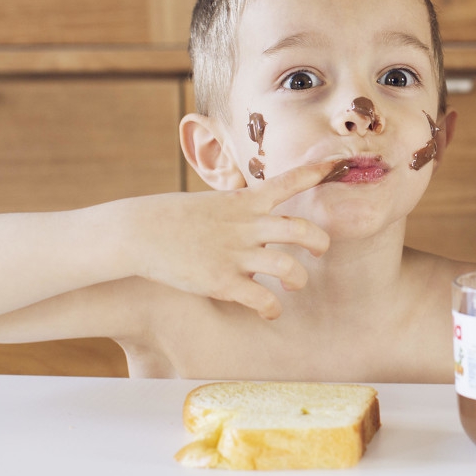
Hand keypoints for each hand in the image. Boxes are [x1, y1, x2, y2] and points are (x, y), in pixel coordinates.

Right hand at [129, 160, 332, 319]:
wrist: (137, 231)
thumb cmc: (174, 218)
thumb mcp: (214, 203)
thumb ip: (242, 210)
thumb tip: (259, 216)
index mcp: (245, 202)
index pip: (289, 182)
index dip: (317, 173)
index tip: (339, 164)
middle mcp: (246, 226)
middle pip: (302, 231)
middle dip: (320, 243)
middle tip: (318, 251)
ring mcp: (235, 254)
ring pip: (289, 267)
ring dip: (298, 279)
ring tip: (293, 284)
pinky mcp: (221, 282)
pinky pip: (262, 300)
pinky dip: (273, 309)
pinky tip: (270, 311)